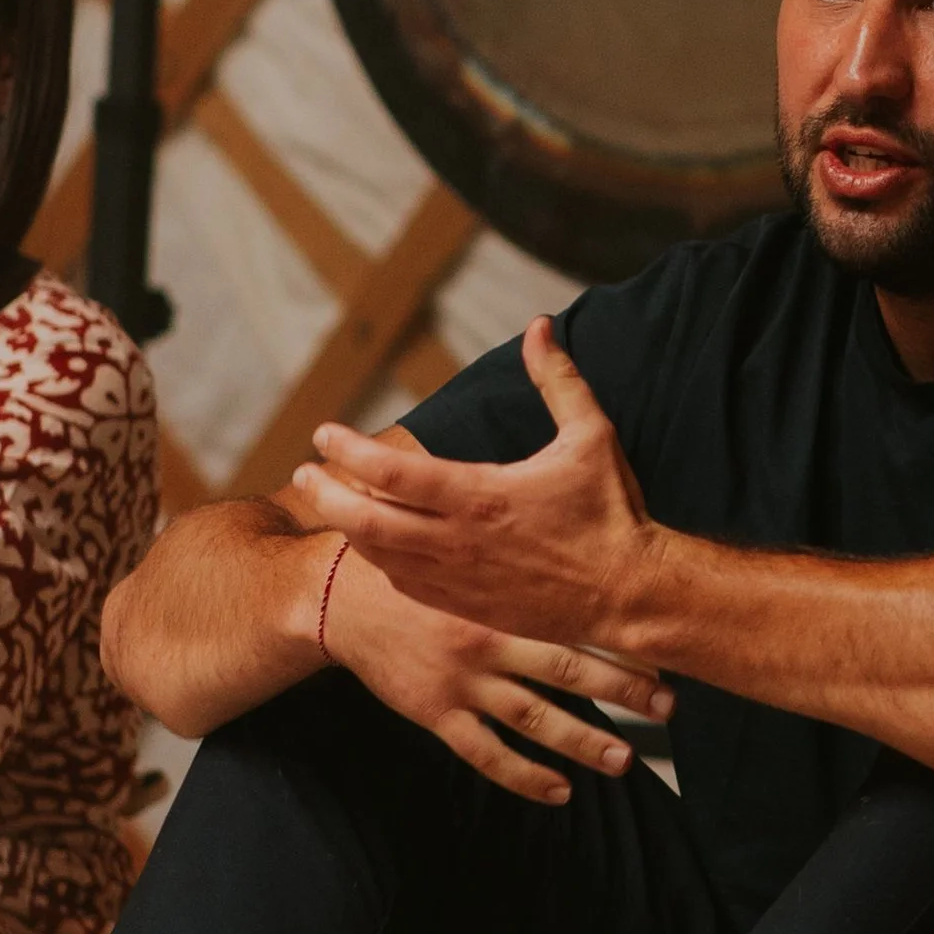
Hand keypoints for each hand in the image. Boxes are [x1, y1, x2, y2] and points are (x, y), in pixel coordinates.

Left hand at [296, 321, 662, 656]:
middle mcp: (459, 542)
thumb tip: (539, 326)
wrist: (630, 594)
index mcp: (481, 496)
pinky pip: (405, 585)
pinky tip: (372, 544)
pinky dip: (379, 561)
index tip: (322, 433)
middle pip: (366, 521)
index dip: (348, 451)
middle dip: (325, 493)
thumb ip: (559, 379)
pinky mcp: (467, 607)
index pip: (392, 473)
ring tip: (329, 501)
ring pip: (379, 556)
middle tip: (303, 472)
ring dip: (346, 527)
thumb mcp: (591, 436)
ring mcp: (459, 580)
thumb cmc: (611, 512)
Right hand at [320, 542, 671, 808]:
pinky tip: (560, 792)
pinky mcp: (436, 712)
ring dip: (582, 741)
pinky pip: (486, 753)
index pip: (573, 616)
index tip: (664, 644)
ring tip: (625, 759)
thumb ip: (508, 531)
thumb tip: (558, 491)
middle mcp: (486, 640)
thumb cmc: (409, 557)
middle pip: (567, 670)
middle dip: (622, 689)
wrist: (339, 596)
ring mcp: (461, 682)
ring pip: (533, 719)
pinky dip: (525, 776)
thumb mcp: (457, 531)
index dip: (619, 631)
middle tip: (668, 705)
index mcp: (498, 594)